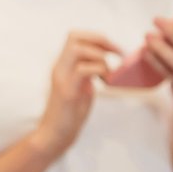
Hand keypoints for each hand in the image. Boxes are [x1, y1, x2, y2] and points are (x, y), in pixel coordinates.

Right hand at [31, 32, 116, 158]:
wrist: (54, 135)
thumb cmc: (69, 114)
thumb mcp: (81, 87)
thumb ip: (87, 74)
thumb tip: (103, 64)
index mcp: (63, 65)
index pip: (75, 36)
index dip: (97, 37)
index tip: (113, 50)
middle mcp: (59, 67)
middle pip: (75, 36)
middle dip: (101, 40)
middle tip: (118, 54)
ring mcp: (62, 78)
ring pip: (78, 49)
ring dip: (101, 57)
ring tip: (110, 73)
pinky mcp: (67, 91)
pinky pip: (83, 70)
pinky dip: (100, 71)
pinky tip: (106, 83)